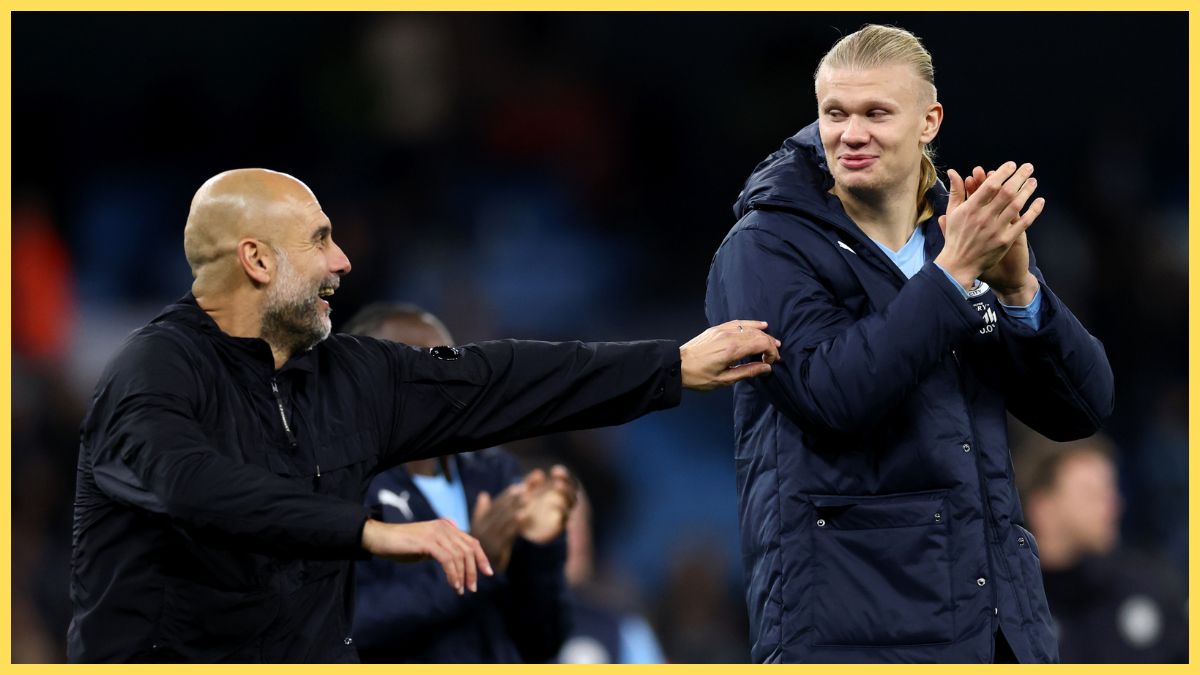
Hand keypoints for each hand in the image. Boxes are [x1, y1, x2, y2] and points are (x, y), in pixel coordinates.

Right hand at [361, 518, 492, 594]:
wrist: (380, 538)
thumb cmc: (402, 545)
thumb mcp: (427, 547)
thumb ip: (442, 550)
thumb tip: (457, 563)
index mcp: (447, 527)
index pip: (472, 542)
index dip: (482, 557)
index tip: (488, 573)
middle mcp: (445, 527)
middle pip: (469, 549)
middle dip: (474, 570)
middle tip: (473, 588)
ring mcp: (437, 533)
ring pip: (460, 556)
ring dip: (463, 575)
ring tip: (461, 590)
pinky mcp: (428, 542)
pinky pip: (448, 559)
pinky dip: (453, 574)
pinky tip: (453, 585)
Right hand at [470, 483, 525, 571]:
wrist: (470, 573)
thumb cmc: (476, 551)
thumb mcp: (477, 531)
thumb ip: (481, 512)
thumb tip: (484, 495)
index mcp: (479, 523)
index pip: (494, 506)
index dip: (506, 496)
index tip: (517, 486)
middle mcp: (482, 529)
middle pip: (500, 511)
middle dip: (513, 499)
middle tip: (525, 488)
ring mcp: (488, 539)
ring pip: (504, 520)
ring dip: (515, 508)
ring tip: (527, 498)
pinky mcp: (496, 549)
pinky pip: (507, 533)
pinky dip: (516, 523)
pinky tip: (523, 515)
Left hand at [516, 465, 576, 543]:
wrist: (519, 527)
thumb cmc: (522, 505)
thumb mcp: (523, 492)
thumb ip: (530, 482)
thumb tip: (539, 473)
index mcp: (556, 490)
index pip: (566, 480)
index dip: (563, 474)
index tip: (554, 471)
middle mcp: (562, 500)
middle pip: (573, 489)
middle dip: (567, 483)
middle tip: (557, 481)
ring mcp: (562, 512)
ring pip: (572, 502)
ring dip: (567, 493)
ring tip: (557, 486)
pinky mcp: (558, 525)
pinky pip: (565, 517)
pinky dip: (562, 510)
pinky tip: (553, 504)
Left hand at [679, 320, 780, 390]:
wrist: (677, 365)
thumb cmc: (699, 377)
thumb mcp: (724, 380)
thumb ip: (747, 372)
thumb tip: (767, 367)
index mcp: (732, 349)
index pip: (761, 343)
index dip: (771, 352)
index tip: (771, 362)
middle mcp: (729, 335)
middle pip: (757, 334)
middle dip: (769, 344)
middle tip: (774, 355)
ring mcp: (722, 330)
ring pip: (749, 327)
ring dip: (763, 334)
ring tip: (772, 342)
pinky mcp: (717, 328)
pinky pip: (738, 322)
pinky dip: (751, 324)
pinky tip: (760, 325)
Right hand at [959, 166, 1039, 303]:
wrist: (959, 264)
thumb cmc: (955, 236)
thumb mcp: (952, 212)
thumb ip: (956, 191)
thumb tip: (954, 172)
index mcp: (970, 208)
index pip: (990, 185)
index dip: (1002, 172)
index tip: (1011, 165)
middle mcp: (984, 217)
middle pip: (1006, 192)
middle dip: (1019, 177)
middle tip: (1028, 167)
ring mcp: (996, 229)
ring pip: (1016, 205)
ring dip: (1027, 191)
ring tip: (1033, 181)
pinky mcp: (1005, 240)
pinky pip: (1023, 223)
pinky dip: (1033, 211)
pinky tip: (1040, 201)